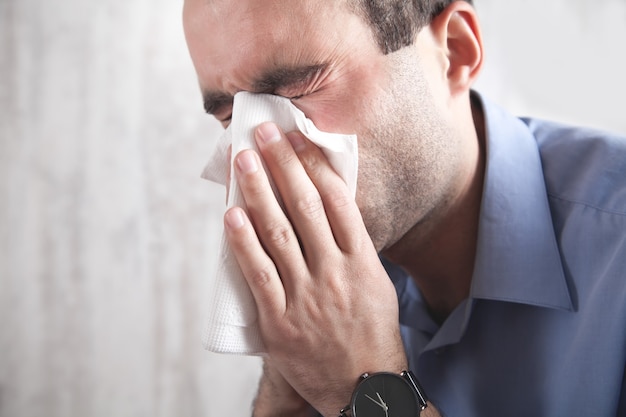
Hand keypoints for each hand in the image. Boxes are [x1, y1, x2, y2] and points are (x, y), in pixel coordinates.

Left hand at [224, 122, 406, 416]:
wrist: (364, 386)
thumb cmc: (371, 330)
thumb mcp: (375, 282)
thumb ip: (352, 246)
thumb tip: (328, 207)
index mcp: (362, 261)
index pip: (337, 201)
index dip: (315, 165)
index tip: (298, 138)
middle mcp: (335, 273)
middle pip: (306, 208)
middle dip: (282, 165)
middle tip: (264, 134)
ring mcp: (307, 298)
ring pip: (279, 234)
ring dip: (259, 193)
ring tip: (245, 161)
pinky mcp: (281, 323)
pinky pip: (259, 276)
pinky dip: (244, 244)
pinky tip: (232, 216)